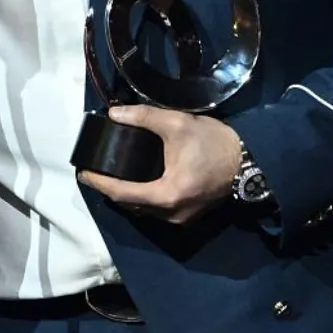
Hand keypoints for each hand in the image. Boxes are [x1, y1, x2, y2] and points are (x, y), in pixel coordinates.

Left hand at [78, 104, 242, 224]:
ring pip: (144, 210)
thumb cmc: (214, 142)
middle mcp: (171, 215)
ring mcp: (182, 219)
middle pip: (131, 205)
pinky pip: (158, 210)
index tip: (82, 173)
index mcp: (166, 196)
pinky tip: (137, 182)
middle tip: (95, 171)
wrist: (250, 160)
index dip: (99, 183)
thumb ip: (143, 117)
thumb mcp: (177, 124)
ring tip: (112, 175)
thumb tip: (114, 114)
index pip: (121, 193)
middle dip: (110, 189)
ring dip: (127, 194)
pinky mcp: (190, 215)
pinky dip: (144, 197)